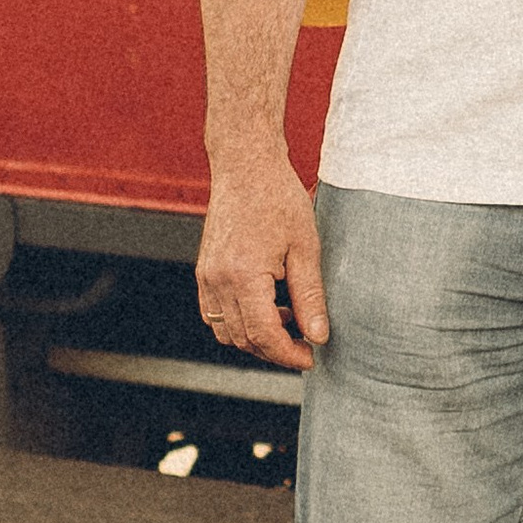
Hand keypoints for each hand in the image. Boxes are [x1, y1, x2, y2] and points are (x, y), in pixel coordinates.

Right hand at [195, 150, 328, 370]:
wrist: (246, 165)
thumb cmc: (278, 198)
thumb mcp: (305, 247)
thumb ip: (310, 296)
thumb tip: (318, 336)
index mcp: (243, 275)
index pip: (264, 335)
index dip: (288, 354)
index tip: (310, 357)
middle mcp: (217, 280)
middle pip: (243, 339)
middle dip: (275, 351)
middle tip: (305, 345)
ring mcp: (206, 275)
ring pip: (226, 331)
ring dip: (256, 338)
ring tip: (289, 323)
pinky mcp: (204, 270)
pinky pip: (215, 313)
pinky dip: (239, 322)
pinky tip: (267, 308)